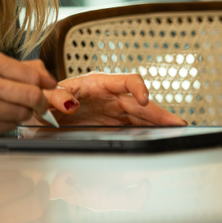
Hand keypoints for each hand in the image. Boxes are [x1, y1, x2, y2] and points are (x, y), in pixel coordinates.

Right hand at [0, 50, 56, 136]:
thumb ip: (16, 68)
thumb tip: (48, 77)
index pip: (34, 73)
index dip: (47, 84)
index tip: (50, 88)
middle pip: (33, 95)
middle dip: (40, 103)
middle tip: (36, 104)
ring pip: (23, 114)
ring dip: (19, 114)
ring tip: (1, 108)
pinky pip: (8, 128)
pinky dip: (4, 125)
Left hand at [42, 71, 185, 126]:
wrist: (43, 114)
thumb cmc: (47, 98)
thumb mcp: (46, 96)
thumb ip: (54, 96)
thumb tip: (69, 102)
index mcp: (98, 84)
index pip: (126, 81)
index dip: (138, 88)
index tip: (144, 100)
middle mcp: (111, 98)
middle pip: (141, 104)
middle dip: (159, 113)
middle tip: (177, 124)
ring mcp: (114, 113)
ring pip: (142, 118)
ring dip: (158, 125)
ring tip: (176, 132)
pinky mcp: (114, 127)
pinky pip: (133, 130)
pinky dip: (145, 136)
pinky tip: (157, 141)